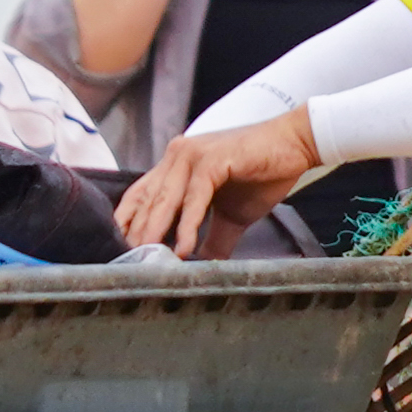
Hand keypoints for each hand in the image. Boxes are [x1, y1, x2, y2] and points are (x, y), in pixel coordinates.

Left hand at [117, 109, 321, 259]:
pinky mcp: (212, 160)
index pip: (140, 194)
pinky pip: (194, 198)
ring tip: (146, 258)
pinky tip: (183, 247)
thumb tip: (203, 265)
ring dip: (155, 231)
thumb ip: (213, 237)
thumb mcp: (231, 214)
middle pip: (148, 200)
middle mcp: (178, 156)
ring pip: (166, 199)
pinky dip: (188, 225)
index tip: (118, 248)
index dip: (127, 220)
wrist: (294, 146)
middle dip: (136, 233)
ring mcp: (193, 155)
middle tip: (127, 262)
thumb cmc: (262, 174)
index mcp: (176, 164)